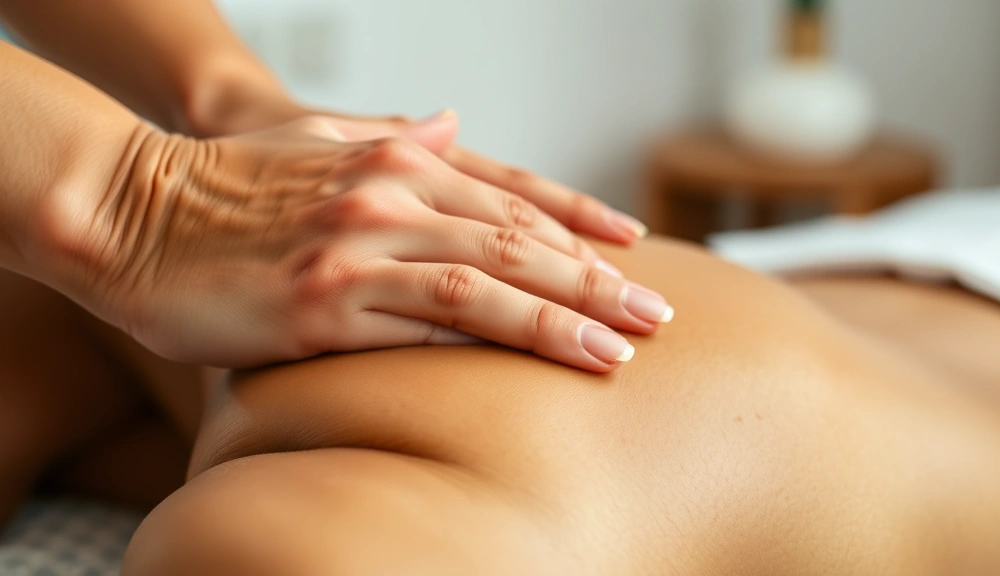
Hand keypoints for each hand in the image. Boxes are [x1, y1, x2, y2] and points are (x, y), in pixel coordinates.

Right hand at [37, 117, 671, 370]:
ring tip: (621, 345)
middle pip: (518, 236)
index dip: (579, 222)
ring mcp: (361, 246)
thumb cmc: (225, 183)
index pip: (511, 193)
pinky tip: (540, 356)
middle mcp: (390, 194)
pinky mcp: (326, 301)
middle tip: (654, 311)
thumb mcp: (321, 141)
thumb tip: (449, 124)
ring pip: (490, 277)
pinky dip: (493, 336)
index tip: (630, 249)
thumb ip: (395, 140)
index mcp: (395, 159)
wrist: (130, 208)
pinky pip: (428, 319)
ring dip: (564, 313)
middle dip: (594, 277)